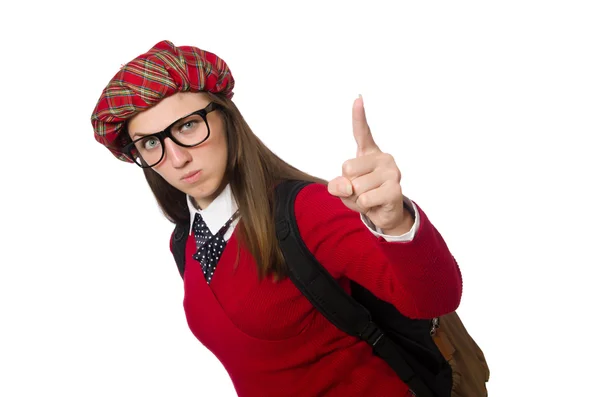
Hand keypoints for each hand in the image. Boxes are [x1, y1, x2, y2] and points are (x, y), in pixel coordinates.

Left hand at [328, 95, 412, 234]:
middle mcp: (383, 158)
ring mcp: (392, 172)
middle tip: (361, 191)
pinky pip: (365, 199)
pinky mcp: (395, 189)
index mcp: (369, 153)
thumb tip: (347, 186)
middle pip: (348, 168)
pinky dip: (364, 206)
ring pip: (356, 187)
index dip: (359, 115)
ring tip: (369, 198)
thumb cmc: (364, 196)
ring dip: (356, 198)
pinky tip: (376, 205)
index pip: (362, 132)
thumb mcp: (343, 190)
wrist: (384, 215)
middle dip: (348, 185)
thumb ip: (338, 185)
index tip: (358, 98)